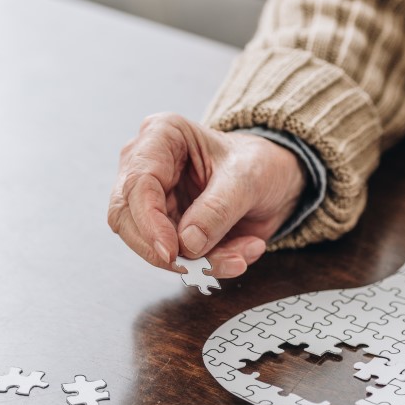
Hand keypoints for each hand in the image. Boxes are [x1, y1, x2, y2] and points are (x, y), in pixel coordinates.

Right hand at [108, 112, 306, 277]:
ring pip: (152, 245)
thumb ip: (218, 209)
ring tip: (240, 258)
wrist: (276, 179)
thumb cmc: (259, 163)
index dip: (149, 223)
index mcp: (161, 136)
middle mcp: (148, 166)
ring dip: (197, 262)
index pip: (137, 184)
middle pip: (127, 219)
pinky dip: (210, 264)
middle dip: (166, 251)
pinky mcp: (168, 228)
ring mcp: (154, 200)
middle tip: (202, 268)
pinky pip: (177, 258)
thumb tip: (187, 243)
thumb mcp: (248, 178)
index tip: (172, 252)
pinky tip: (242, 253)